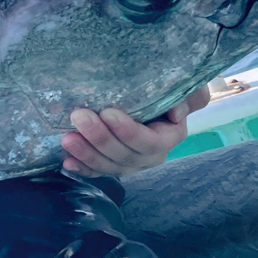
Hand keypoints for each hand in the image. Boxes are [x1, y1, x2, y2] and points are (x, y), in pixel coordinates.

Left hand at [60, 86, 209, 177]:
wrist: (148, 93)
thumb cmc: (165, 86)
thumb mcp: (185, 87)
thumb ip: (190, 97)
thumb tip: (176, 112)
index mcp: (169, 136)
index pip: (150, 142)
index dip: (128, 131)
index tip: (108, 112)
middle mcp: (150, 155)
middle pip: (125, 155)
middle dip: (100, 138)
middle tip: (79, 117)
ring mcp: (130, 162)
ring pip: (109, 165)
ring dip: (87, 154)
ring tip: (68, 138)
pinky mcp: (111, 163)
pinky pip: (97, 171)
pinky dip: (82, 168)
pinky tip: (67, 163)